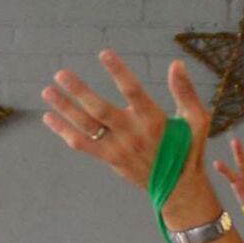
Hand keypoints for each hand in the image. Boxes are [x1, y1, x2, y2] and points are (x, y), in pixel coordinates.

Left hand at [43, 51, 220, 224]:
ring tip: (47, 91)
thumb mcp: (196, 119)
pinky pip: (81, 144)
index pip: (133, 91)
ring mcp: (118, 148)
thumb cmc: (188, 148)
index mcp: (153, 120)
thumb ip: (185, 91)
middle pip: (100, 109)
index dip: (118, 72)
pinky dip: (64, 131)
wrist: (178, 188)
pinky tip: (49, 117)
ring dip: (64, 108)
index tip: (104, 54)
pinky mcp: (109, 159)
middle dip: (78, 91)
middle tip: (60, 73)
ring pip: (86, 126)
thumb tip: (176, 63)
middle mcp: (132, 134)